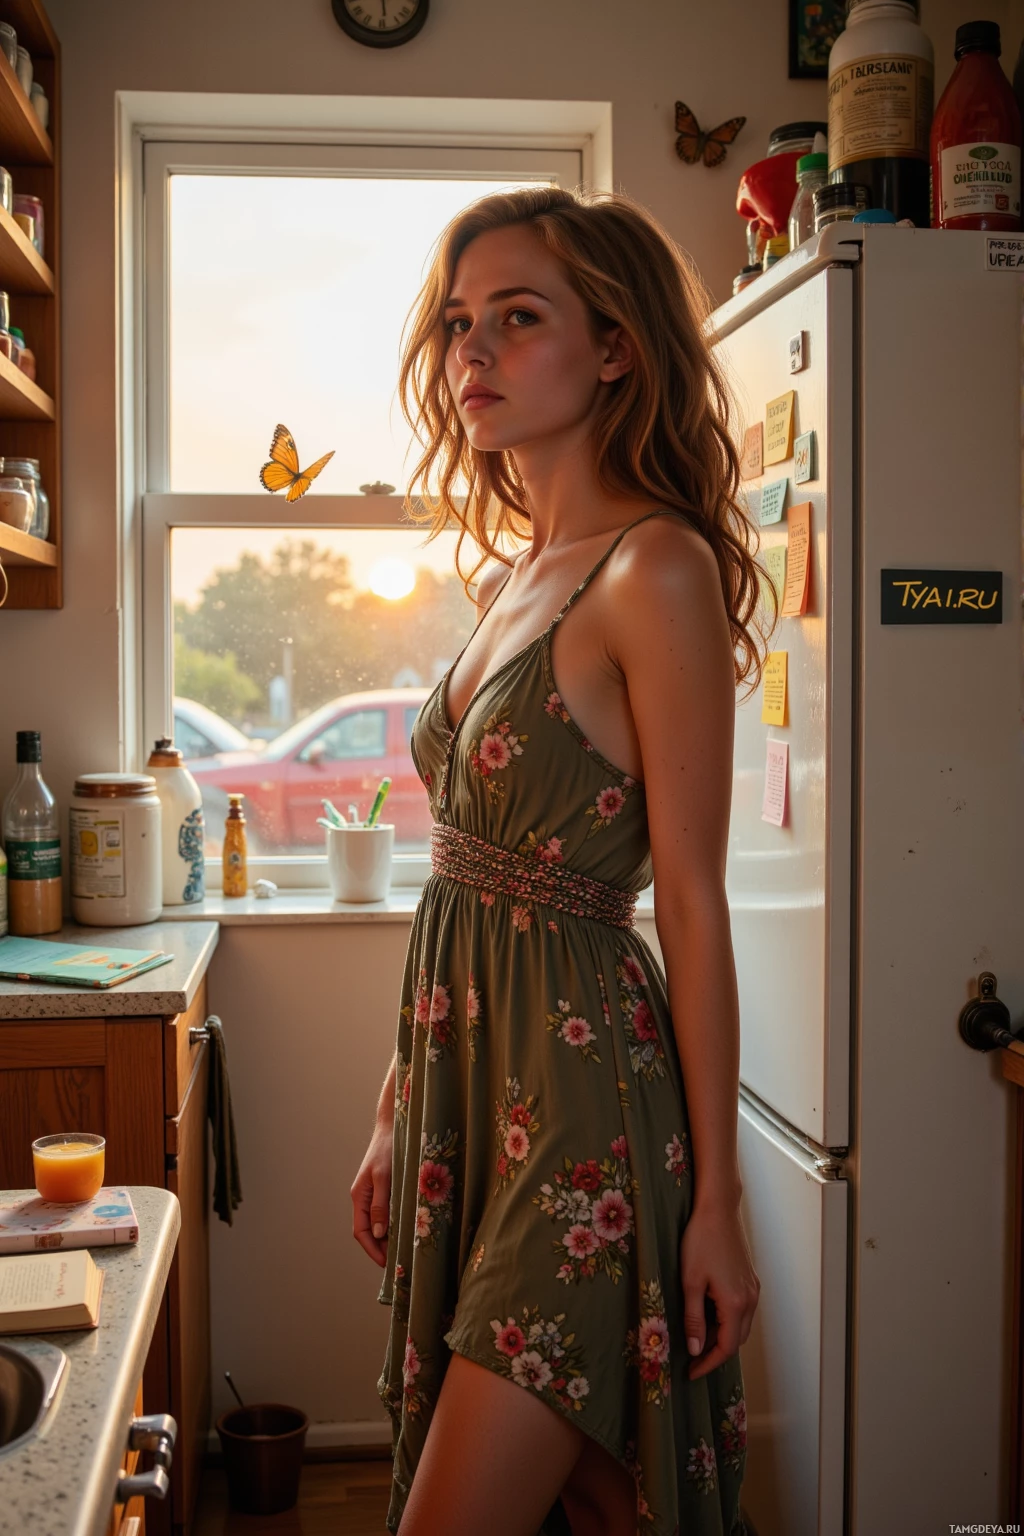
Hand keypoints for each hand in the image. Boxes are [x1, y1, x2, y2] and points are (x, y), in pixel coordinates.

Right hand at [350, 1122, 393, 1268]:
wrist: (395, 1125)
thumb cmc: (388, 1148)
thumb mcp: (384, 1176)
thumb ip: (381, 1204)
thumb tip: (379, 1233)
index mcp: (360, 1196)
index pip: (361, 1231)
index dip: (372, 1250)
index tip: (385, 1264)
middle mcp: (366, 1197)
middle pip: (371, 1230)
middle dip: (382, 1247)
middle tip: (401, 1260)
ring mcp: (376, 1193)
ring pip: (380, 1222)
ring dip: (390, 1236)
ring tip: (406, 1248)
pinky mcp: (387, 1188)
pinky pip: (389, 1211)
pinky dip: (396, 1222)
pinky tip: (409, 1227)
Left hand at [680, 1203, 759, 1380]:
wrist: (718, 1209)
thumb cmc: (700, 1241)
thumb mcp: (690, 1281)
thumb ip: (694, 1318)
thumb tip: (695, 1349)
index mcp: (737, 1303)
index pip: (726, 1348)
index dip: (708, 1363)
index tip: (691, 1372)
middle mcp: (751, 1299)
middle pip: (736, 1339)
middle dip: (714, 1352)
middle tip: (691, 1356)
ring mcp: (753, 1289)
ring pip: (740, 1325)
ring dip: (720, 1335)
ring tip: (696, 1335)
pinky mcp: (750, 1279)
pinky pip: (742, 1310)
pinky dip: (726, 1320)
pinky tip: (708, 1313)